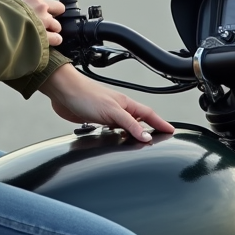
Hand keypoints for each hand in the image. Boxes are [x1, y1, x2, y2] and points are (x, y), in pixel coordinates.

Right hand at [10, 0, 64, 46]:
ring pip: (57, 25)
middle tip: (48, 16)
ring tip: (47, 32)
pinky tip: (51, 41)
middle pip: (58, 7)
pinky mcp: (44, 36)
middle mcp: (41, 7)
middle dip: (55, 11)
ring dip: (53, 28)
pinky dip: (54, 40)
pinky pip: (56, 38)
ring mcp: (44, 21)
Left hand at [39, 64, 174, 141]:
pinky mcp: (94, 121)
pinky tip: (115, 141)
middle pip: (138, 121)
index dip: (161, 123)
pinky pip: (110, 131)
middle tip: (160, 139)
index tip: (171, 131)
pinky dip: (116, 136)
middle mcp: (118, 110)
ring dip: (133, 134)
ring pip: (124, 126)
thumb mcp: (112, 112)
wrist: (62, 91)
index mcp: (125, 104)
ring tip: (141, 143)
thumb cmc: (85, 94)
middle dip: (150, 129)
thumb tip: (146, 137)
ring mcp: (106, 115)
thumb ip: (129, 124)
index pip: (149, 115)